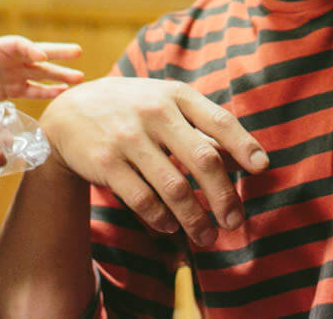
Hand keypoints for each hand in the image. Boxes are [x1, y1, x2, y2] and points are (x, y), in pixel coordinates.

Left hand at [0, 18, 84, 102]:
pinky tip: (62, 93)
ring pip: (42, 74)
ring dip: (60, 76)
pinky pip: (34, 91)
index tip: (42, 55)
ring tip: (79, 78)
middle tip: (78, 52)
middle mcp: (14, 59)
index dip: (32, 49)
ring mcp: (16, 75)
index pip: (21, 46)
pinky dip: (48, 92)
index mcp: (3, 46)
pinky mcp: (14, 91)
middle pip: (40, 55)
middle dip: (59, 54)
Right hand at [39, 77, 268, 246]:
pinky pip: (142, 199)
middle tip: (235, 222)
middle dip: (224, 195)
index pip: (219, 120)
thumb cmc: (134, 109)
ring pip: (173, 187)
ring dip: (195, 219)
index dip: (244, 145)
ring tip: (207, 237)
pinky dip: (161, 219)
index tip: (262, 168)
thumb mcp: (167, 104)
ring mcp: (128, 138)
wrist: (70, 111)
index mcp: (176, 95)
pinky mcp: (105, 163)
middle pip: (203, 158)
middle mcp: (155, 113)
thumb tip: (248, 159)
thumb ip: (204, 128)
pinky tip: (170, 227)